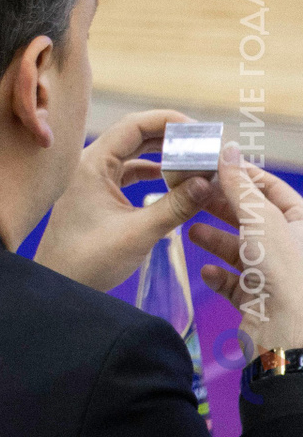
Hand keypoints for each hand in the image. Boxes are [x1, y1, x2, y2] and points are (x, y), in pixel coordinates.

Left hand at [35, 109, 213, 291]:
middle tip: (206, 143)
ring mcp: (92, 177)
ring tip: (197, 159)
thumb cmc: (89, 259)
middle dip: (172, 136)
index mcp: (91, 163)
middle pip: (135, 135)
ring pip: (133, 153)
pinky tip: (176, 179)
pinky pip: (130, 171)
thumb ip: (175, 206)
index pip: (133, 125)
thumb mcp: (139, 232)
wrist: (60, 283)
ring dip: (164, 154)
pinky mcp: (98, 192)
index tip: (202, 129)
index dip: (169, 121)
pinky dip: (154, 172)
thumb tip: (209, 181)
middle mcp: (89, 163)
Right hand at [192, 143, 302, 352]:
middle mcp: (292, 249)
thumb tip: (228, 149)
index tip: (213, 166)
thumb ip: (240, 185)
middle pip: (253, 218)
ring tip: (191, 231)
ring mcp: (276, 275)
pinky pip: (233, 281)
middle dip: (223, 208)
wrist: (289, 334)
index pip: (272, 190)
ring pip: (240, 249)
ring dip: (215, 240)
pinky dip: (218, 274)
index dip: (243, 176)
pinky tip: (207, 270)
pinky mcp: (258, 299)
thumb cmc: (285, 273)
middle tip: (194, 195)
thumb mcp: (261, 219)